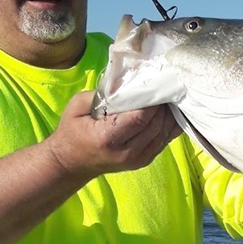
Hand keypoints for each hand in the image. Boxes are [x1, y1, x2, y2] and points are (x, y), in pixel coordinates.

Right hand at [46, 91, 181, 178]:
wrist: (71, 163)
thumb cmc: (72, 131)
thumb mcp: (77, 106)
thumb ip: (102, 93)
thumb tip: (127, 80)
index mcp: (107, 138)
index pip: (140, 118)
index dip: (153, 101)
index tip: (157, 84)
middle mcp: (126, 153)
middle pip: (156, 125)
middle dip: (163, 106)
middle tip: (168, 88)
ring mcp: (137, 160)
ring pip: (164, 134)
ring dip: (169, 115)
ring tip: (171, 97)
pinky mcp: (144, 161)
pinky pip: (164, 141)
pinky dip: (169, 126)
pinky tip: (170, 112)